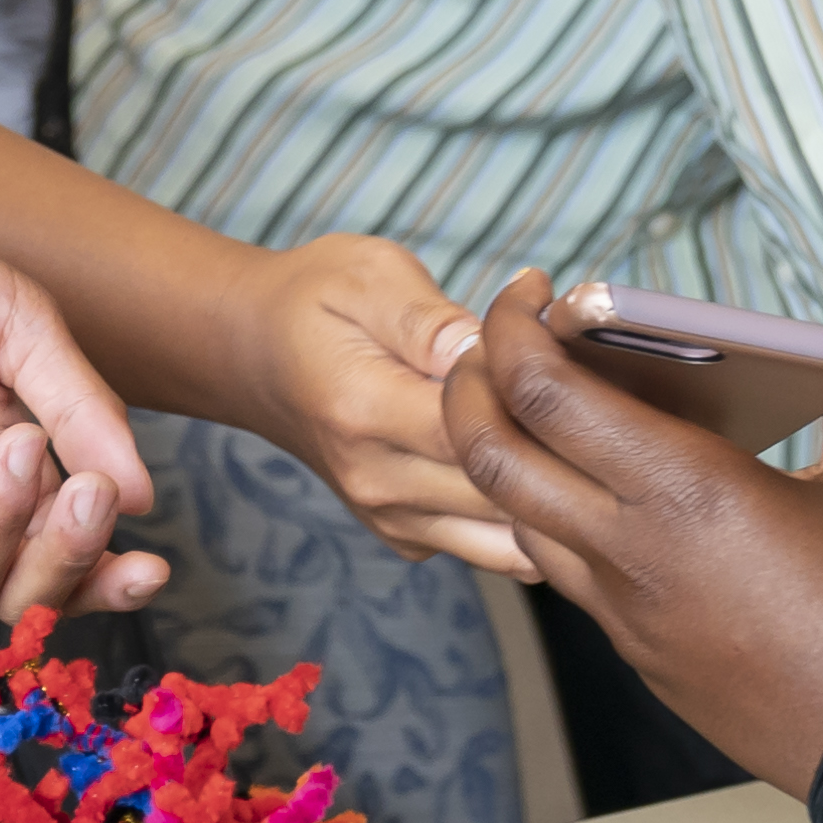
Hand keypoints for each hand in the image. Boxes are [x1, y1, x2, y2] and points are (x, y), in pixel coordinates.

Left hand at [0, 190, 166, 621]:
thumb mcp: (23, 331)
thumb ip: (81, 411)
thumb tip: (140, 499)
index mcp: (3, 468)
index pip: (58, 551)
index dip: (104, 575)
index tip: (153, 565)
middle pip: (16, 589)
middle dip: (65, 558)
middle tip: (91, 495)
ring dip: (2, 535)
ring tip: (15, 448)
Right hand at [242, 232, 525, 580]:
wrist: (254, 352)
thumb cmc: (317, 300)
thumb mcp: (369, 274)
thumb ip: (429, 316)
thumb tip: (486, 348)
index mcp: (365, 410)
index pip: (480, 433)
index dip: (531, 395)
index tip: (545, 346)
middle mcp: (376, 480)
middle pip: (503, 496)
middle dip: (556, 450)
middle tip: (568, 392)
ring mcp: (389, 518)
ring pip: (506, 541)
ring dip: (549, 494)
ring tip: (559, 433)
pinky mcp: (404, 535)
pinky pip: (487, 548)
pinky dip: (523, 519)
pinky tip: (529, 463)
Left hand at [435, 273, 822, 791]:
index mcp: (684, 489)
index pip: (542, 391)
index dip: (511, 327)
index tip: (529, 292)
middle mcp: (631, 551)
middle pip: (489, 454)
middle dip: (471, 382)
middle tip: (504, 342)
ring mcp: (626, 613)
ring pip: (516, 519)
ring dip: (508, 455)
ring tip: (549, 413)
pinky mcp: (640, 656)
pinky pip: (570, 573)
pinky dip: (560, 517)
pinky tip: (613, 496)